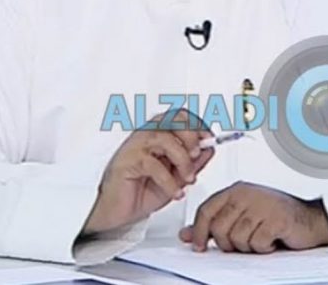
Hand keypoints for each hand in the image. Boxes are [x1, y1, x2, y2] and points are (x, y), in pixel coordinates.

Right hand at [82, 109, 213, 234]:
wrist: (117, 211)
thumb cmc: (142, 190)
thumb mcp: (177, 177)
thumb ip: (193, 162)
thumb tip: (209, 148)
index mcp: (158, 133)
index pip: (181, 116)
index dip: (198, 125)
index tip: (208, 141)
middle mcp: (147, 135)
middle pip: (174, 119)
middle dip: (191, 138)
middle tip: (196, 156)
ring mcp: (135, 146)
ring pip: (164, 139)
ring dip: (182, 160)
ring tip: (187, 179)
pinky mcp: (127, 161)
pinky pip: (153, 165)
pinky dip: (169, 181)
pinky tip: (175, 192)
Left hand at [178, 181, 327, 252]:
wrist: (309, 220)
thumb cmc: (275, 217)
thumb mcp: (241, 217)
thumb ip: (214, 223)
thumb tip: (186, 234)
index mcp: (236, 190)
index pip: (206, 210)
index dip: (198, 231)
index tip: (198, 245)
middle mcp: (247, 194)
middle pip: (219, 228)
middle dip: (227, 244)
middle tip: (242, 243)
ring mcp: (262, 205)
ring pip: (237, 238)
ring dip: (248, 247)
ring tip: (259, 239)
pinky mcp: (276, 219)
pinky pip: (257, 243)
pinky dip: (264, 248)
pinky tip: (271, 241)